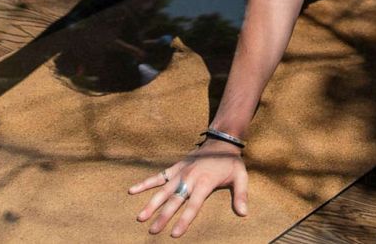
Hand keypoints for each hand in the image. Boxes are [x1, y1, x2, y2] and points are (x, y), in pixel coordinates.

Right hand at [129, 142, 248, 236]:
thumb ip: (241, 195)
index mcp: (204, 183)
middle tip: (153, 231)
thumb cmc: (230, 162)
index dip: (184, 220)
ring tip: (140, 217)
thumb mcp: (241, 177)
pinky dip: (145, 183)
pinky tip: (132, 190)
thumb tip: (244, 213)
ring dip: (151, 203)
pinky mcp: (175, 167)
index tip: (175, 234)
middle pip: (174, 200)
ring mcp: (180, 172)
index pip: (193, 206)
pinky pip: (158, 176)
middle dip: (163, 217)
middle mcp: (189, 178)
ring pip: (162, 190)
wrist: (221, 141)